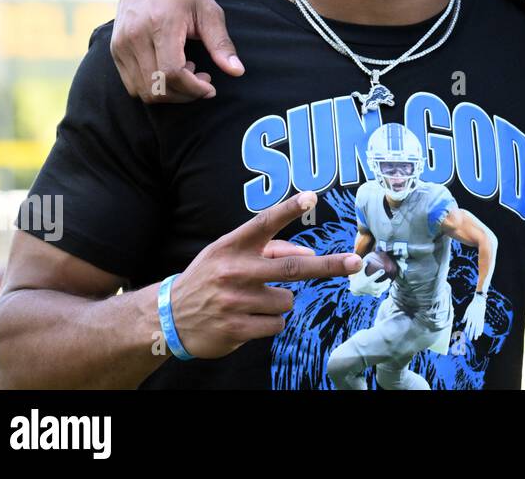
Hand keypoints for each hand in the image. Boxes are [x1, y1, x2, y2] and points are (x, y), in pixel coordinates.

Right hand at [111, 0, 241, 103]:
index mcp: (160, 24)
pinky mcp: (115, 48)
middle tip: (203, 80)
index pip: (172, 73)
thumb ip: (221, 43)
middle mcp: (134, 36)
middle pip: (156, 87)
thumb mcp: (209, 12)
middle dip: (184, 94)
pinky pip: (131, 83)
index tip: (210, 87)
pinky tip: (170, 68)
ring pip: (142, 90)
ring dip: (168, 91)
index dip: (193, 88)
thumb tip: (237, 72)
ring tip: (187, 70)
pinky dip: (153, 85)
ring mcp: (120, 43)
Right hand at [167, 192, 361, 358]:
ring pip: (287, 300)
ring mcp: (235, 301)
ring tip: (254, 301)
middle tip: (355, 261)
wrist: (168, 317)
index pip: (263, 223)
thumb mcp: (230, 255)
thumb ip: (269, 249)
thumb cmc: (210, 278)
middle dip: (328, 265)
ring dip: (280, 301)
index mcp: (232, 247)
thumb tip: (310, 253)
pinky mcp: (236, 328)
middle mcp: (234, 271)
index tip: (311, 196)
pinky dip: (270, 322)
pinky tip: (248, 318)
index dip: (287, 209)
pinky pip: (276, 324)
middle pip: (291, 267)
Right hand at [348, 256, 391, 296]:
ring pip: (380, 291)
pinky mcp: (372, 294)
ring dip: (385, 287)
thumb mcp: (360, 272)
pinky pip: (378, 294)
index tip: (383, 270)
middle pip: (379, 286)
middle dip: (385, 283)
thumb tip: (368, 260)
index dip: (378, 274)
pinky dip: (382, 292)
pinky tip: (385, 288)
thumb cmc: (359, 278)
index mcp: (367, 281)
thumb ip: (364, 266)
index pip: (373, 277)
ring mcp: (371, 292)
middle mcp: (369, 287)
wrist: (355, 288)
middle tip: (389, 279)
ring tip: (388, 283)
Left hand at [462, 291, 487, 339]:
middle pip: (473, 328)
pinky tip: (480, 333)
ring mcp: (479, 319)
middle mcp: (474, 319)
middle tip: (471, 339)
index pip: (468, 326)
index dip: (467, 331)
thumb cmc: (472, 306)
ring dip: (476, 333)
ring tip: (476, 338)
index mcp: (470, 317)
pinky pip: (481, 325)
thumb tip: (462, 322)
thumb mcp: (467, 311)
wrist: (479, 301)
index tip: (466, 335)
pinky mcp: (482, 318)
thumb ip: (465, 317)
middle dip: (471, 334)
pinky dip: (481, 329)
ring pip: (477, 328)